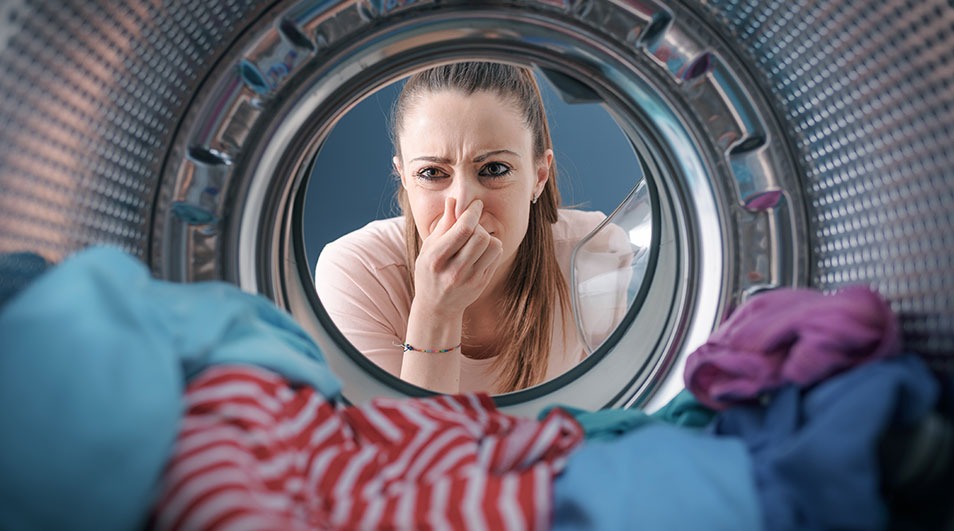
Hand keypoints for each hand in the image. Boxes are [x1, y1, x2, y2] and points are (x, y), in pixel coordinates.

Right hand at [412, 197, 502, 317]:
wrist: (436, 307)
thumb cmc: (429, 271)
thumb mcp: (429, 247)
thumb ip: (443, 224)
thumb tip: (453, 200)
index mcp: (436, 259)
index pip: (463, 229)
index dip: (472, 212)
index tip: (476, 205)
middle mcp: (454, 271)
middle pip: (481, 236)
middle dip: (478, 225)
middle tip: (471, 226)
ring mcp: (470, 279)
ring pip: (493, 245)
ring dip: (487, 236)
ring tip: (475, 240)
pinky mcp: (481, 283)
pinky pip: (496, 256)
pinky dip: (490, 248)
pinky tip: (478, 252)